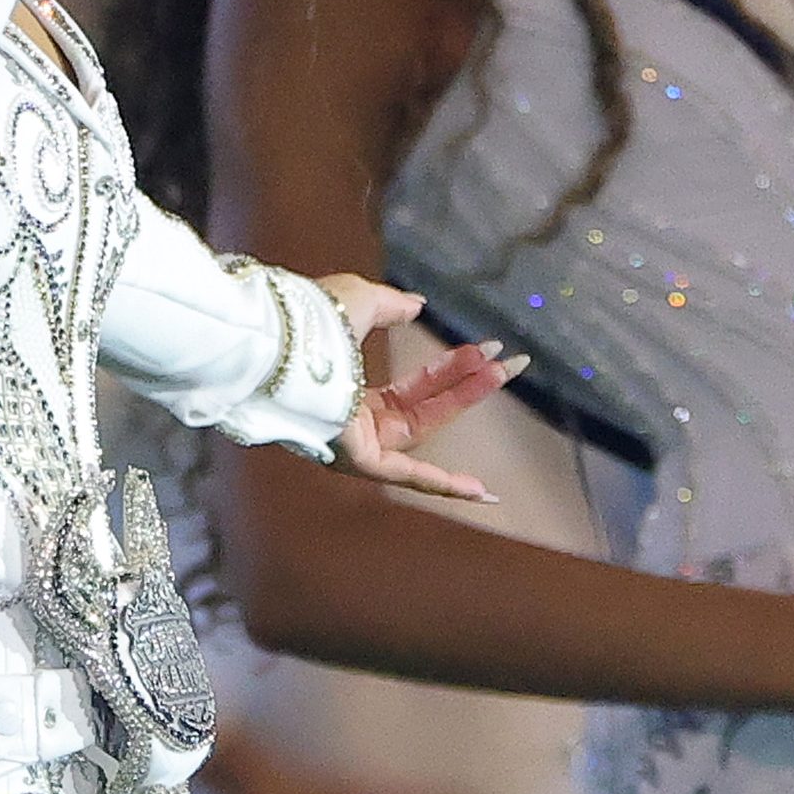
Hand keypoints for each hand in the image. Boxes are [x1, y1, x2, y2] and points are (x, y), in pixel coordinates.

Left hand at [316, 274, 524, 502]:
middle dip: (468, 383)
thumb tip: (417, 305)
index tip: (484, 349)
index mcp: (350, 385)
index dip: (449, 369)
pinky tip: (482, 492)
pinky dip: (445, 484)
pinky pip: (409, 476)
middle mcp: (355, 418)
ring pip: (424, 426)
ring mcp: (358, 441)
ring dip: (465, 400)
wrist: (282, 341)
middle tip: (511, 362)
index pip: (411, 386)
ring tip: (504, 372)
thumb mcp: (360, 301)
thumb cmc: (311, 320)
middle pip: (426, 405)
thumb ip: (390, 306)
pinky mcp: (360, 460)